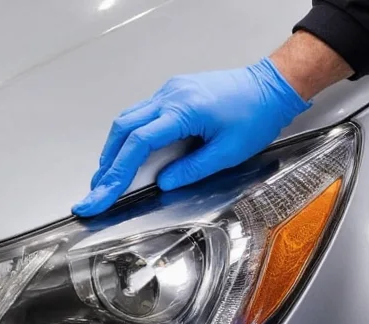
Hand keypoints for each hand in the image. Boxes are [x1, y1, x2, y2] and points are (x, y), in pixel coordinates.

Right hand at [72, 58, 309, 216]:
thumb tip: (163, 183)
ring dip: (113, 150)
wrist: (271, 86)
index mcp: (183, 111)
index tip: (103, 193)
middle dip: (107, 163)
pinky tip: (125, 154)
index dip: (117, 171)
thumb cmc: (256, 114)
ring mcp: (169, 92)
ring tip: (106, 177)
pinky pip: (140, 115)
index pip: (138, 143)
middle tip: (97, 191)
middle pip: (123, 129)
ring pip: (127, 120)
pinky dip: (128, 137)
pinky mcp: (172, 94)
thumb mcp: (228, 152)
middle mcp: (170, 96)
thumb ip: (192, 169)